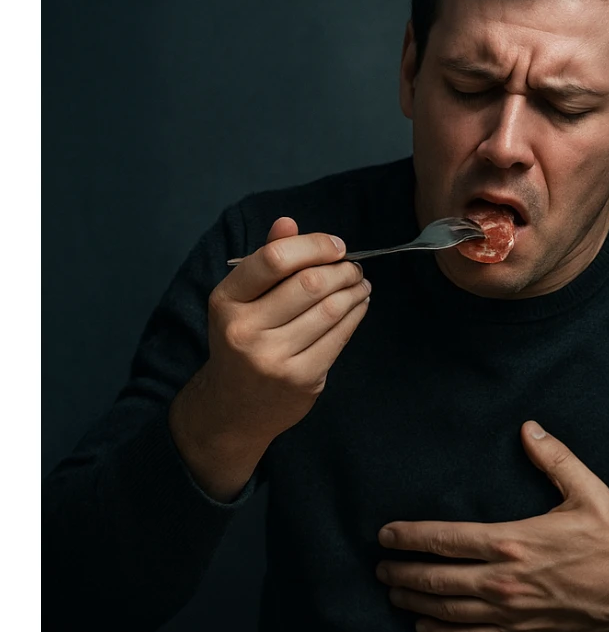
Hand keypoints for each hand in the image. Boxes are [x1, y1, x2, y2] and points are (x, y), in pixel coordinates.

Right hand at [169, 216, 370, 499]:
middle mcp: (245, 329)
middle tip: (354, 266)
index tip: (336, 246)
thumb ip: (264, 261)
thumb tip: (289, 222)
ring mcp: (273, 358)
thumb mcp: (240, 301)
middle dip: (341, 269)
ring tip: (360, 283)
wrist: (233, 409)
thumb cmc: (241, 343)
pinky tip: (359, 305)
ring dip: (354, 291)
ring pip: (329, 310)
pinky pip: (338, 338)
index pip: (273, 259)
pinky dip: (355, 316)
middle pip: (308, 284)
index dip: (313, 246)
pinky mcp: (300, 379)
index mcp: (226, 300)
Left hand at [376, 422, 608, 631]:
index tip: (386, 534)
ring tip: (394, 592)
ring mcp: (510, 614)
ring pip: (444, 611)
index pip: (446, 539)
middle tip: (381, 566)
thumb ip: (555, 459)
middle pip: (435, 579)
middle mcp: (504, 581)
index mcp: (514, 542)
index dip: (410, 536)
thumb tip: (529, 429)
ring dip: (413, 601)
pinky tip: (423, 624)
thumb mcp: (589, 493)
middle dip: (401, 572)